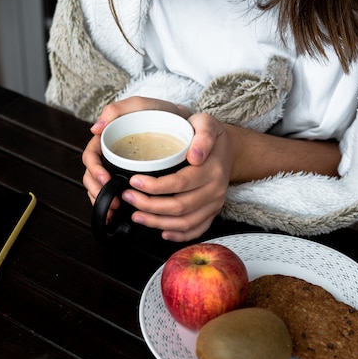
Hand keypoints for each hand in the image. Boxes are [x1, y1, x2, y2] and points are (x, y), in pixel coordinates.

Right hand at [82, 96, 190, 210]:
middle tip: (113, 202)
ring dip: (103, 202)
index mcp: (107, 139)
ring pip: (101, 189)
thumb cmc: (162, 114)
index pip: (90, 157)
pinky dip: (113, 206)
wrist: (185, 126)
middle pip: (92, 177)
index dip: (94, 170)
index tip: (105, 180)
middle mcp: (110, 156)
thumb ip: (119, 109)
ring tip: (114, 212)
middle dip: (98, 192)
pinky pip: (116, 195)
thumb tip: (95, 128)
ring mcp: (119, 169)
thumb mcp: (141, 106)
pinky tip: (118, 216)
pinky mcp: (130, 181)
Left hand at [121, 113, 233, 241]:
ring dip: (157, 222)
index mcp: (212, 170)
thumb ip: (203, 135)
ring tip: (136, 215)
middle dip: (149, 205)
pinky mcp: (212, 213)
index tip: (134, 182)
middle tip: (128, 197)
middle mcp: (215, 191)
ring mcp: (214, 204)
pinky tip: (161, 232)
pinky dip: (178, 235)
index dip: (154, 186)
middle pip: (179, 206)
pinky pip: (196, 230)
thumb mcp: (207, 123)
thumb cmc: (212, 136)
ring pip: (184, 222)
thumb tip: (195, 155)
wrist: (229, 150)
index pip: (180, 183)